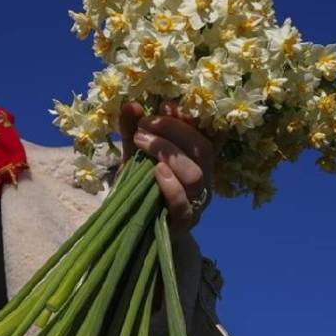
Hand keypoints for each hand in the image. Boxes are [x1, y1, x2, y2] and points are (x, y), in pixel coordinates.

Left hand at [119, 101, 215, 231]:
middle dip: (173, 131)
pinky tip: (156, 172)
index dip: (189, 118)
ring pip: (196, 174)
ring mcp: (196, 202)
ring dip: (169, 152)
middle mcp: (204, 178)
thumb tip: (131, 104)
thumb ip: (133, 131)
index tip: (165, 105)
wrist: (137, 230)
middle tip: (144, 125)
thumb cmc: (142, 188)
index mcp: (198, 159)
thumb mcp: (135, 156)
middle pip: (202, 149)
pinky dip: (171, 186)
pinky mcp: (184, 223)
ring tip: (141, 142)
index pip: (204, 132)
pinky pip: (184, 204)